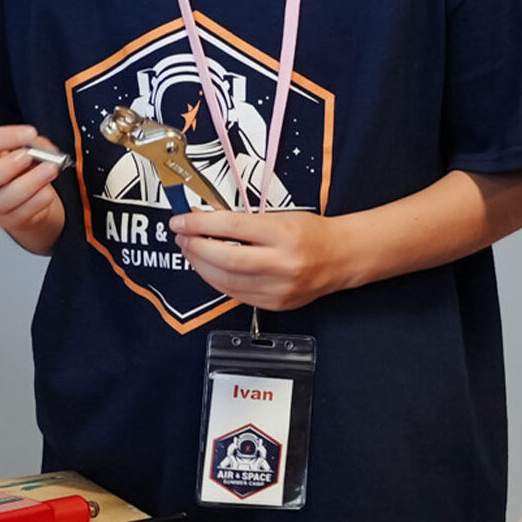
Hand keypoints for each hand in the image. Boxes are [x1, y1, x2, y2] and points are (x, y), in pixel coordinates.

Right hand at [0, 125, 64, 251]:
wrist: (29, 191)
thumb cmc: (18, 164)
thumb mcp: (20, 145)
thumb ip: (30, 142)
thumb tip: (43, 149)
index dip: (0, 137)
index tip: (28, 133)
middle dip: (6, 167)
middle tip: (29, 156)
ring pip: (0, 200)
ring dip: (30, 183)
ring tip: (49, 169)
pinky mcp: (5, 219)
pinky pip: (19, 213)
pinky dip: (37, 201)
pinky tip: (46, 191)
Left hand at [172, 210, 356, 309]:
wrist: (341, 257)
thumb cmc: (311, 233)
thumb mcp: (280, 217)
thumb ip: (243, 222)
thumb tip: (202, 222)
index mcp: (285, 233)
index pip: (233, 227)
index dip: (200, 224)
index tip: (180, 221)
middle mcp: (283, 263)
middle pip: (226, 258)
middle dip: (196, 247)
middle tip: (181, 237)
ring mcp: (279, 287)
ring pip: (226, 280)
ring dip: (201, 265)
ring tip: (191, 251)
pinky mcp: (275, 304)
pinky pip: (235, 294)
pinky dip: (216, 280)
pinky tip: (209, 269)